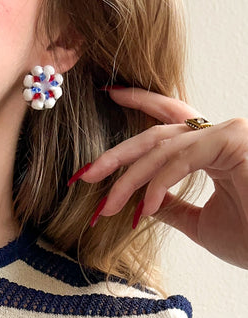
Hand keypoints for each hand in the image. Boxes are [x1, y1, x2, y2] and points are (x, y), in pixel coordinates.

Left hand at [75, 86, 247, 268]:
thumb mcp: (197, 221)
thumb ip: (170, 205)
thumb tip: (145, 202)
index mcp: (212, 148)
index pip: (170, 121)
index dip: (140, 103)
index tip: (111, 96)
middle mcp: (219, 134)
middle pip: (156, 134)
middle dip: (117, 155)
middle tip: (85, 174)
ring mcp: (228, 133)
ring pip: (162, 147)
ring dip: (128, 179)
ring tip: (107, 207)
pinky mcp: (233, 140)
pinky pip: (180, 158)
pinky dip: (158, 184)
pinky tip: (145, 208)